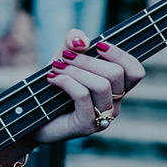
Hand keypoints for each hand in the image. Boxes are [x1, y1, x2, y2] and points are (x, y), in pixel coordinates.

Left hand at [34, 29, 143, 143]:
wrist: (32, 118)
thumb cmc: (52, 87)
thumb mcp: (63, 58)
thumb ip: (73, 42)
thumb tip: (82, 41)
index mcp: (115, 89)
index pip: (135, 72)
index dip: (120, 55)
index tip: (98, 45)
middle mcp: (114, 105)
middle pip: (117, 74)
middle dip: (88, 60)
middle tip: (65, 56)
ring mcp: (102, 118)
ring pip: (102, 85)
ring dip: (76, 71)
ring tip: (56, 67)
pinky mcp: (86, 126)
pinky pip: (83, 96)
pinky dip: (67, 82)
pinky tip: (52, 79)